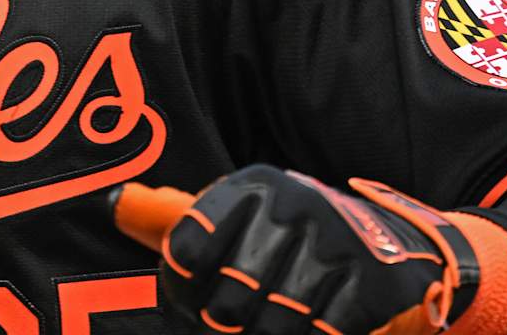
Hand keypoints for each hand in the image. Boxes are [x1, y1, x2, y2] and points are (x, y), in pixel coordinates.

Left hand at [112, 167, 481, 334]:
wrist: (392, 242)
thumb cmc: (287, 233)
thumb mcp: (235, 213)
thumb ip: (171, 215)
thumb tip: (114, 204)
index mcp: (251, 187)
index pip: (187, 247)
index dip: (180, 289)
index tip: (189, 303)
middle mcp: (292, 207)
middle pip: (230, 298)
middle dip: (223, 325)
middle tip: (226, 325)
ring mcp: (336, 245)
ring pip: (275, 324)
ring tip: (260, 329)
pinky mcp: (374, 283)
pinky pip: (324, 334)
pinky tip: (305, 329)